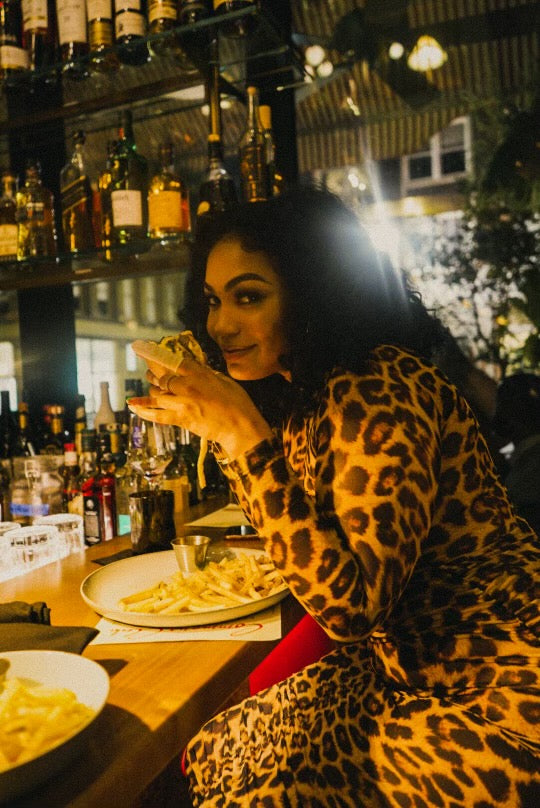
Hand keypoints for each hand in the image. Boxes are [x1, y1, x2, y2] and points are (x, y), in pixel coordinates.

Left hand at [127, 354, 272, 460]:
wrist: (240, 428)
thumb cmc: (238, 403)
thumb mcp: (224, 380)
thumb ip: (206, 373)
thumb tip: (194, 368)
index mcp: (199, 374)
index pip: (173, 361)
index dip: (157, 355)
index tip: (147, 349)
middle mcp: (187, 387)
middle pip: (161, 377)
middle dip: (153, 372)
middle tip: (149, 370)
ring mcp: (182, 404)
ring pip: (157, 394)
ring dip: (152, 390)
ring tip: (150, 385)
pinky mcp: (181, 419)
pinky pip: (157, 415)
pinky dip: (144, 411)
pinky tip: (134, 407)